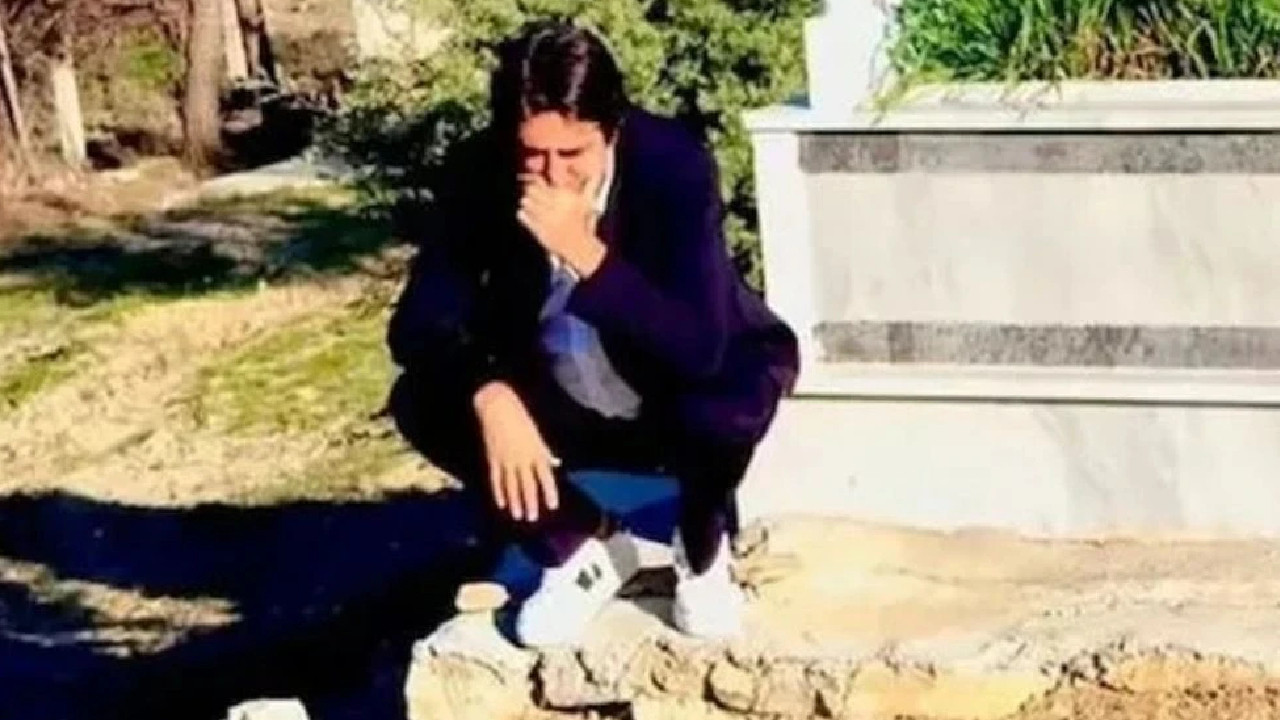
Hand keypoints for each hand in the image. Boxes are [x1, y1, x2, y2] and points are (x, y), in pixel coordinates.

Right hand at [472, 382, 559, 522]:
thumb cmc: (520, 418)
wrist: (497, 407)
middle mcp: (522, 459)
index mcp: (536, 451)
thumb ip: (545, 451)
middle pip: (528, 485)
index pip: (545, 476)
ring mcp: (506, 461)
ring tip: (518, 516)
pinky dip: (499, 493)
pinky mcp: (493, 459)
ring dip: (515, 502)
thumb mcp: (536, 434)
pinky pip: (496, 480)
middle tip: (532, 518)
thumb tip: (555, 463)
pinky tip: (502, 504)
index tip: (553, 505)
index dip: (550, 491)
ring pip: (511, 486)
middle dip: (530, 503)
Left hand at [517, 176, 606, 276]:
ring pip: (526, 202)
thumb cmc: (582, 223)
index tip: (538, 184)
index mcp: (565, 197)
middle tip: (533, 194)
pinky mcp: (537, 229)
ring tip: (531, 204)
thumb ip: (589, 184)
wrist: (578, 247)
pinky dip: (523, 214)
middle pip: (531, 190)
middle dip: (530, 191)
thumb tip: (591, 172)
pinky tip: (527, 215)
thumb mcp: (587, 202)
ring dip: (527, 202)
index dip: (537, 182)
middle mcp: (554, 206)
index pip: (542, 182)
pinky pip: (523, 216)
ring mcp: (545, 218)